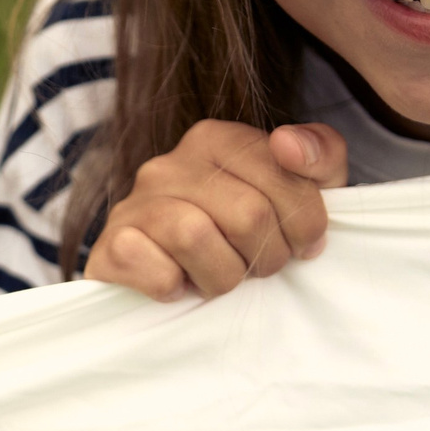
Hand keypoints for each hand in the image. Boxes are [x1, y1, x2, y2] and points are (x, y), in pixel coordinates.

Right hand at [84, 120, 346, 299]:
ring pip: (196, 237)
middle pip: (247, 213)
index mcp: (215, 140)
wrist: (171, 283)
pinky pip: (157, 273)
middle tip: (257, 267)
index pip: (282, 173)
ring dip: (223, 276)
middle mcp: (169, 164)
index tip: (299, 244)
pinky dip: (177, 290)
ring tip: (219, 278)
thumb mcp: (300, 192)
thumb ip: (320, 155)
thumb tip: (289, 143)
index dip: (305, 223)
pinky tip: (179, 284)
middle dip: (267, 256)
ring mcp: (133, 204)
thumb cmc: (244, 237)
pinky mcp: (110, 248)